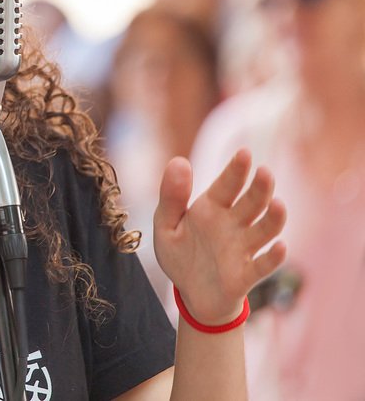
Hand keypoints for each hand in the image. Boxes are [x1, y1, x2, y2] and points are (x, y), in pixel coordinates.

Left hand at [153, 149, 286, 324]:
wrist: (191, 295)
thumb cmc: (181, 254)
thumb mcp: (166, 225)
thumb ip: (171, 196)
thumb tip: (178, 160)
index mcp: (211, 208)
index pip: (227, 185)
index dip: (236, 170)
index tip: (244, 153)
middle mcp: (232, 225)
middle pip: (251, 203)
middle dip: (259, 188)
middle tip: (265, 172)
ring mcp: (242, 249)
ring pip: (264, 230)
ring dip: (273, 218)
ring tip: (277, 204)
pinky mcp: (245, 275)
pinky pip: (263, 265)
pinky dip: (273, 257)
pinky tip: (280, 247)